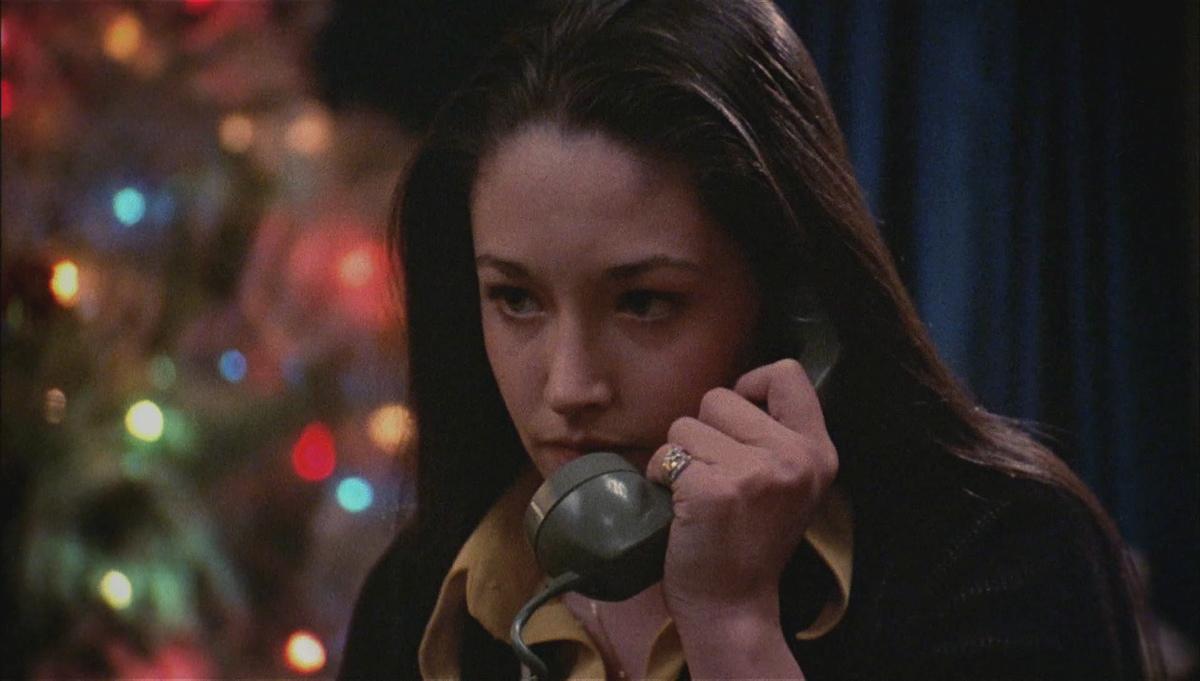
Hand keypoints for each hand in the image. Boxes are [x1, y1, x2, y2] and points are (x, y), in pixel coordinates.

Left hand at [645, 358, 838, 621]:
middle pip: (721, 397)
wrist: (734, 608)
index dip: (750, 385)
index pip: (788, 373)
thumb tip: (737, 391)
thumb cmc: (750, 542)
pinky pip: (665, 455)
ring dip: (678, 456)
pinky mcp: (713, 491)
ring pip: (685, 425)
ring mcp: (755, 474)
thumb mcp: (788, 483)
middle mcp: (794, 457)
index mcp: (817, 451)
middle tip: (715, 476)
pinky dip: (659, 477)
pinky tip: (679, 507)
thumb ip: (775, 436)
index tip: (736, 421)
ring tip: (697, 494)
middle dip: (704, 431)